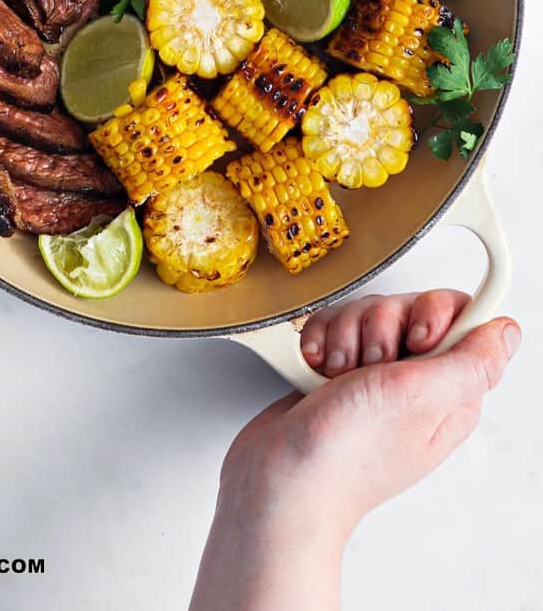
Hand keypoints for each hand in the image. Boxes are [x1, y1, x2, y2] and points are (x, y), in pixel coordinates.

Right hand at [190, 291, 520, 610]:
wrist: (280, 480)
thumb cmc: (347, 455)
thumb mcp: (420, 399)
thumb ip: (471, 360)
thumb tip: (505, 329)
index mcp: (450, 392)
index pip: (461, 316)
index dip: (432, 313)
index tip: (414, 338)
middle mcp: (415, 383)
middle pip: (406, 306)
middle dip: (378, 325)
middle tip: (371, 367)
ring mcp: (373, 377)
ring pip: (365, 312)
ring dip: (343, 336)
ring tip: (337, 376)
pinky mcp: (337, 371)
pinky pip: (331, 325)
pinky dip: (319, 341)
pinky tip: (316, 370)